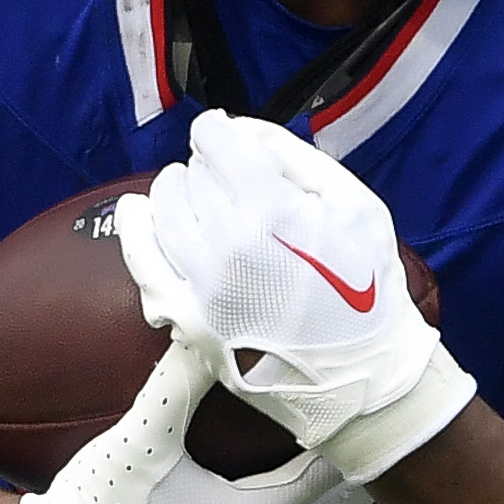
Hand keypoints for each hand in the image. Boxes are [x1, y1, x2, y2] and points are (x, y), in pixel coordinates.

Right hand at [15, 337, 350, 503]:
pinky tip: (254, 480)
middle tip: (341, 411)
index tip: (352, 397)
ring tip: (303, 437)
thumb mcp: (145, 435)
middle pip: (313, 498)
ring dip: (295, 482)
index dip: (337, 433)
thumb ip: (180, 379)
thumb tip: (201, 325)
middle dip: (325, 455)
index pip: (324, 472)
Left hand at [121, 112, 474, 484]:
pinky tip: (138, 212)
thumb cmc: (367, 289)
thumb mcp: (354, 203)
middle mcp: (227, 246)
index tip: (226, 138)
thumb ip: (292, 154)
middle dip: (210, 168)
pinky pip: (142, 262)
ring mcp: (200, 286)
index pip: (214, 141)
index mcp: (272, 211)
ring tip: (198, 196)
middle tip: (234, 183)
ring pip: (163, 209)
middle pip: (192, 174)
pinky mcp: (186, 318)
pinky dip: (137, 229)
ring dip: (177, 193)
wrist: (361, 375)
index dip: (221, 133)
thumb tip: (238, 128)